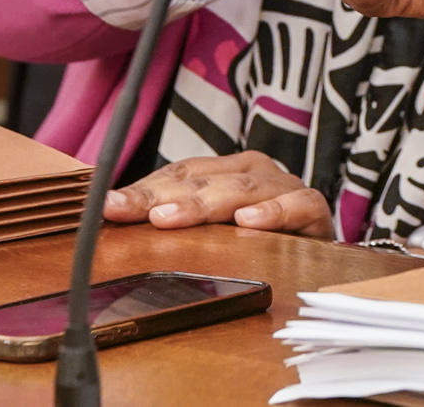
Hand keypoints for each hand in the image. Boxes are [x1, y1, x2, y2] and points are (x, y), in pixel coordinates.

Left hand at [103, 152, 330, 237]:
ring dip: (205, 203)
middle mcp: (253, 172)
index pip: (178, 174)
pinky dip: (273, 212)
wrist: (316, 252)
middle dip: (162, 196)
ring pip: (242, 189)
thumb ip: (172, 222)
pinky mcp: (313, 209)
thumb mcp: (210, 231)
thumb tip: (111, 222)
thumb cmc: (256, 240)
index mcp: (225, 171)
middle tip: (129, 211)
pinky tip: (248, 222)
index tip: (106, 207)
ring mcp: (283, 187)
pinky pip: (296, 205)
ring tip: (172, 217)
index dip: (143, 189)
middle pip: (204, 180)